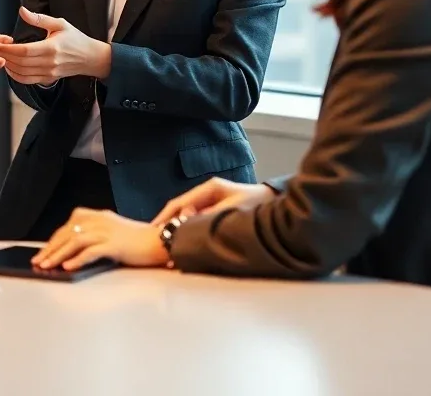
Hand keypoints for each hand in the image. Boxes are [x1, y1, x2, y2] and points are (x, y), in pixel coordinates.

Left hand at [0, 7, 110, 84]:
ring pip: (22, 73)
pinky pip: (28, 80)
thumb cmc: (76, 39)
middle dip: (5, 56)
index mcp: (51, 48)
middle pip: (21, 62)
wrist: (90, 57)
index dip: (8, 49)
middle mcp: (49, 63)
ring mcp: (49, 73)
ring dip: (8, 66)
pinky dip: (16, 76)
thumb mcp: (59, 24)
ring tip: (0, 57)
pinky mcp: (49, 79)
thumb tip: (22, 10)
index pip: (24, 51)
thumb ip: (39, 19)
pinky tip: (10, 68)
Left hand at [34, 208, 167, 270]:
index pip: (70, 224)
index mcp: (99, 216)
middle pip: (69, 231)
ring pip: (76, 240)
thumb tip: (72, 252)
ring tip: (47, 266)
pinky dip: (78, 259)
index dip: (55, 239)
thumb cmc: (138, 241)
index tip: (43, 252)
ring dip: (59, 254)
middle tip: (38, 261)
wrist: (160, 241)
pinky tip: (68, 267)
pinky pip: (92, 251)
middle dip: (51, 248)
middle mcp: (101, 220)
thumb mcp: (113, 232)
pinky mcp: (115, 245)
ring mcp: (108, 231)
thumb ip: (95, 237)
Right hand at [151, 178, 274, 227]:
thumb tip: (189, 222)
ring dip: (176, 226)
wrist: (275, 203)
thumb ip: (211, 216)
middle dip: (167, 222)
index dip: (166, 216)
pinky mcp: (216, 208)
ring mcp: (211, 199)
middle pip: (180, 206)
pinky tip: (182, 239)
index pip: (180, 202)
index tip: (155, 229)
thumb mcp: (233, 211)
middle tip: (155, 239)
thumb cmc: (257, 206)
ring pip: (186, 212)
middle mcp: (207, 192)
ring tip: (166, 242)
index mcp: (209, 189)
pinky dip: (186, 227)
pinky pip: (195, 217)